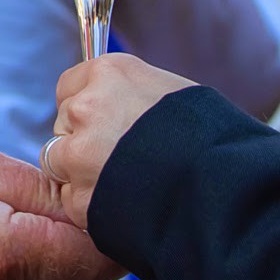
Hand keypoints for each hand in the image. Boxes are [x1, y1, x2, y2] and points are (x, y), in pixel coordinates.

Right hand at [0, 140, 120, 279]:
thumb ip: (36, 188)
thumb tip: (93, 202)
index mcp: (2, 253)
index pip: (95, 260)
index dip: (117, 229)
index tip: (119, 196)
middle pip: (73, 272)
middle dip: (75, 232)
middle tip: (54, 184)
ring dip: (41, 247)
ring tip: (1, 202)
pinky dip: (12, 261)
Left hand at [43, 55, 194, 229]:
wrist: (221, 186)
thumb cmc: (210, 137)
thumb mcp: (170, 92)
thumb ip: (130, 95)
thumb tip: (115, 102)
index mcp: (109, 74)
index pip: (69, 86)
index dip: (84, 108)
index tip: (101, 123)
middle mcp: (86, 107)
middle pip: (63, 125)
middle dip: (82, 141)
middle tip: (120, 158)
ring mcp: (79, 153)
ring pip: (57, 162)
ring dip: (80, 174)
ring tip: (123, 181)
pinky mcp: (79, 195)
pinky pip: (71, 200)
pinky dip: (90, 205)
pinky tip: (123, 202)